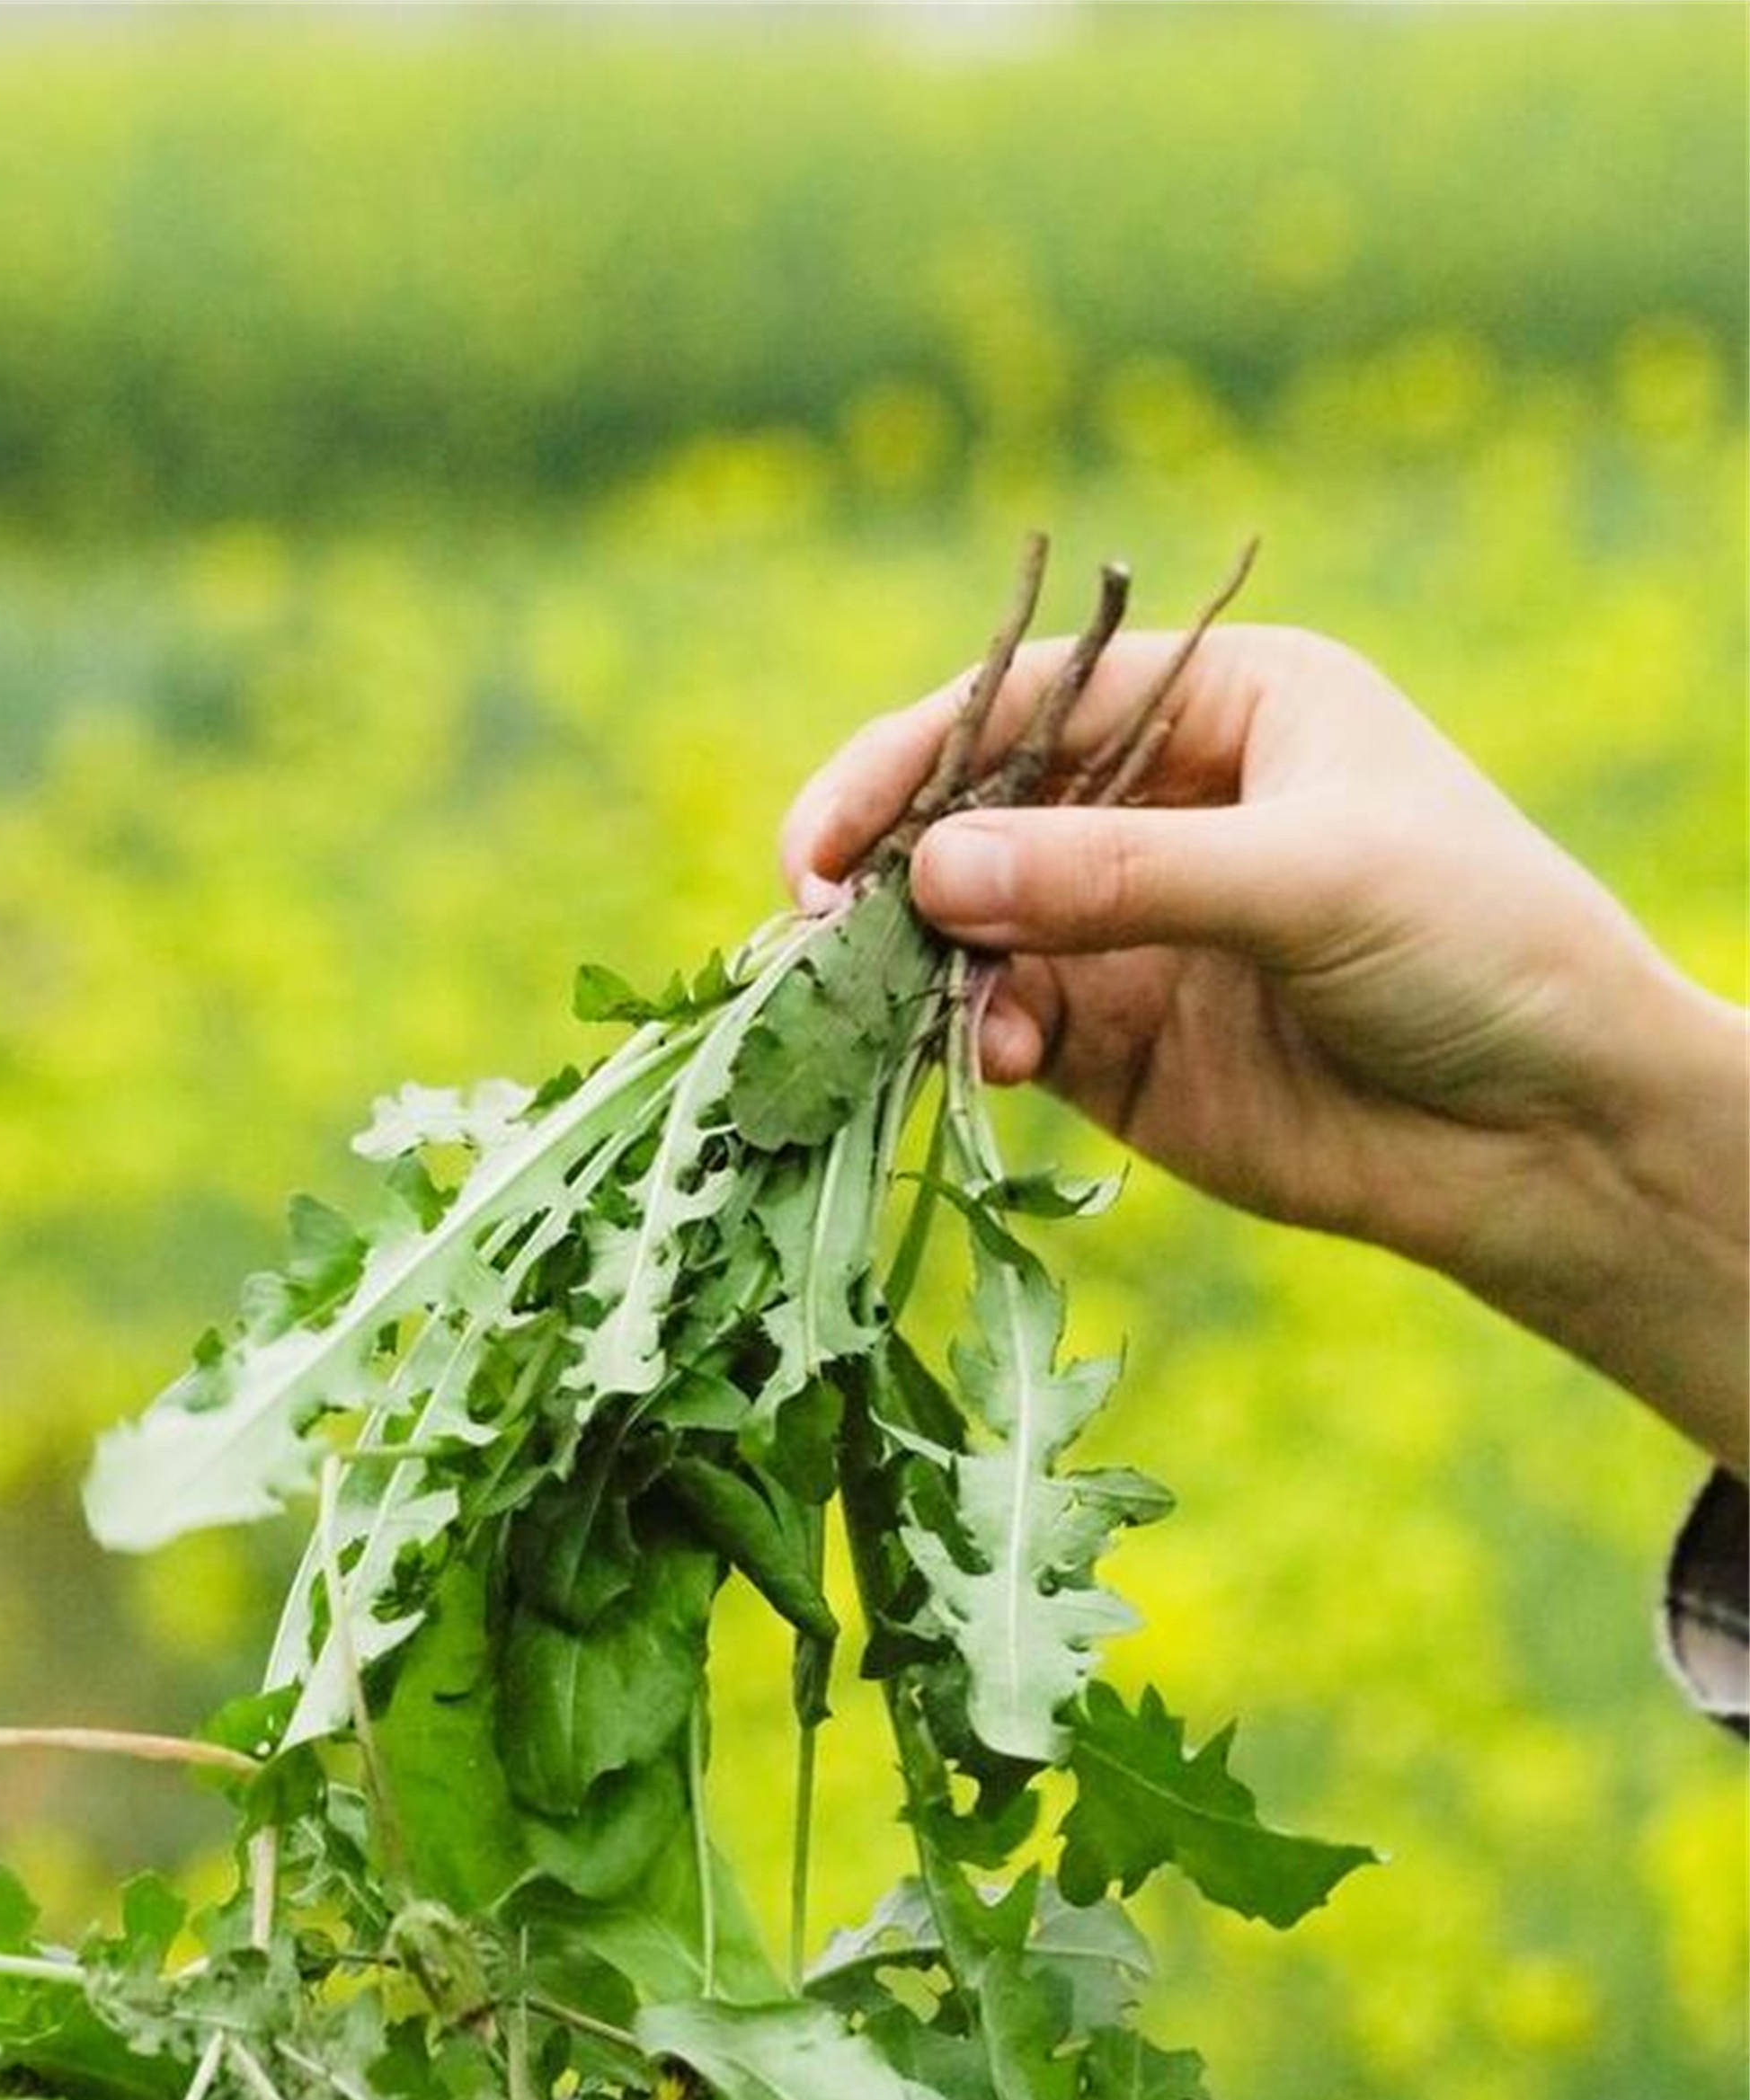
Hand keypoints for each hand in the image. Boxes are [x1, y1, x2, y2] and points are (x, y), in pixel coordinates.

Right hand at [782, 625, 1747, 1471]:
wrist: (1554, 1133)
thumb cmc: (1474, 946)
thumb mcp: (1305, 880)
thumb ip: (1117, 879)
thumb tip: (932, 881)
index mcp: (1224, 703)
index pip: (1026, 703)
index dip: (912, 760)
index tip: (826, 837)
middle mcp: (1163, 804)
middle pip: (975, 812)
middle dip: (889, 866)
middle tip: (807, 927)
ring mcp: (1134, 930)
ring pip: (974, 929)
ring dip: (922, 965)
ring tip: (887, 1005)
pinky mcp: (1123, 1049)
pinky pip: (1009, 1028)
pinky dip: (976, 1040)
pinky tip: (991, 1059)